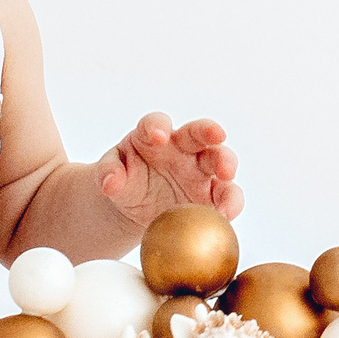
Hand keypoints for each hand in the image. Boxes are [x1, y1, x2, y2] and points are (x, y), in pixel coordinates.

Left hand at [95, 113, 242, 227]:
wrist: (137, 207)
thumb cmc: (125, 180)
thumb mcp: (110, 174)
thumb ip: (109, 173)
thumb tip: (110, 182)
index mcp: (154, 135)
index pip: (157, 122)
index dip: (158, 126)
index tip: (157, 136)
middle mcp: (183, 148)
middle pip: (200, 132)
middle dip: (210, 131)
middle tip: (216, 135)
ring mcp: (200, 171)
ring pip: (221, 160)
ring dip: (227, 164)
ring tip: (226, 175)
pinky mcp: (211, 195)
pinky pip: (227, 196)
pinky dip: (230, 203)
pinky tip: (225, 214)